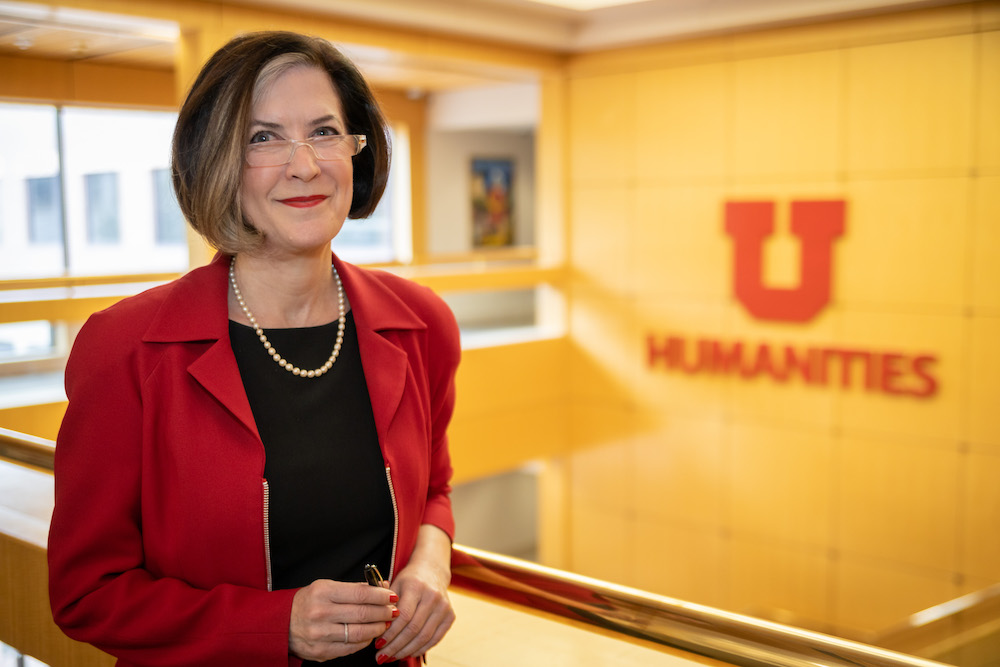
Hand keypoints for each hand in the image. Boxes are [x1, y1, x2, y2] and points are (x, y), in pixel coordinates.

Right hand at [289, 579, 398, 661]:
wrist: (281, 623)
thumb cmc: (308, 602)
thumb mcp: (327, 587)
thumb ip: (354, 588)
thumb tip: (382, 585)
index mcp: (323, 592)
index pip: (361, 593)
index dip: (381, 595)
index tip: (392, 595)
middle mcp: (320, 613)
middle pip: (363, 614)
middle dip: (384, 612)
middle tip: (394, 610)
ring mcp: (320, 634)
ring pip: (359, 633)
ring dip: (378, 628)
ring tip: (385, 623)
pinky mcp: (321, 652)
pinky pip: (350, 648)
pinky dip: (364, 641)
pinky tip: (370, 635)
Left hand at [376, 526, 454, 662]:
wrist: (432, 570)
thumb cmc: (409, 579)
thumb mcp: (394, 584)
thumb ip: (385, 604)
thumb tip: (375, 628)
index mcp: (416, 586)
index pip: (403, 616)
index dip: (390, 633)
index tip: (378, 644)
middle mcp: (432, 596)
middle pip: (413, 629)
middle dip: (395, 646)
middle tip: (382, 656)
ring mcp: (444, 606)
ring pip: (424, 637)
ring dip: (406, 651)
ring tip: (392, 657)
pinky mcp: (450, 616)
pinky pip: (435, 639)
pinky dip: (420, 649)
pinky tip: (408, 653)